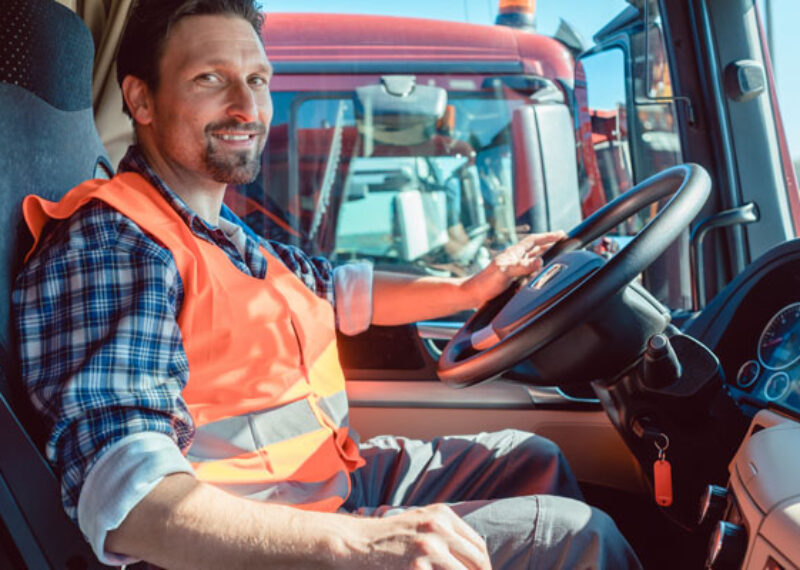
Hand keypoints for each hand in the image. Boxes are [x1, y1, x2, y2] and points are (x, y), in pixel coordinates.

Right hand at [340, 504, 490, 569]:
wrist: (356, 542)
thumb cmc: (388, 536)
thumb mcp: (420, 522)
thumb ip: (446, 532)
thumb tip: (476, 559)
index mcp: (442, 514)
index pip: (477, 545)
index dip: (484, 566)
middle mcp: (439, 527)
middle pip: (477, 562)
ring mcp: (429, 547)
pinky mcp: (417, 568)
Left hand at [463, 230, 566, 305]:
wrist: (472, 295)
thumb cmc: (485, 283)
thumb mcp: (505, 273)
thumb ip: (522, 266)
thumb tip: (539, 261)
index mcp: (513, 254)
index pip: (534, 240)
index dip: (548, 236)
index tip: (561, 234)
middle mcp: (514, 259)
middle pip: (535, 248)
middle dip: (549, 244)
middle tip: (563, 242)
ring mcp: (513, 268)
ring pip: (532, 258)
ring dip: (544, 254)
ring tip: (556, 253)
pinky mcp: (511, 279)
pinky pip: (529, 271)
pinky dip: (537, 270)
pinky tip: (539, 274)